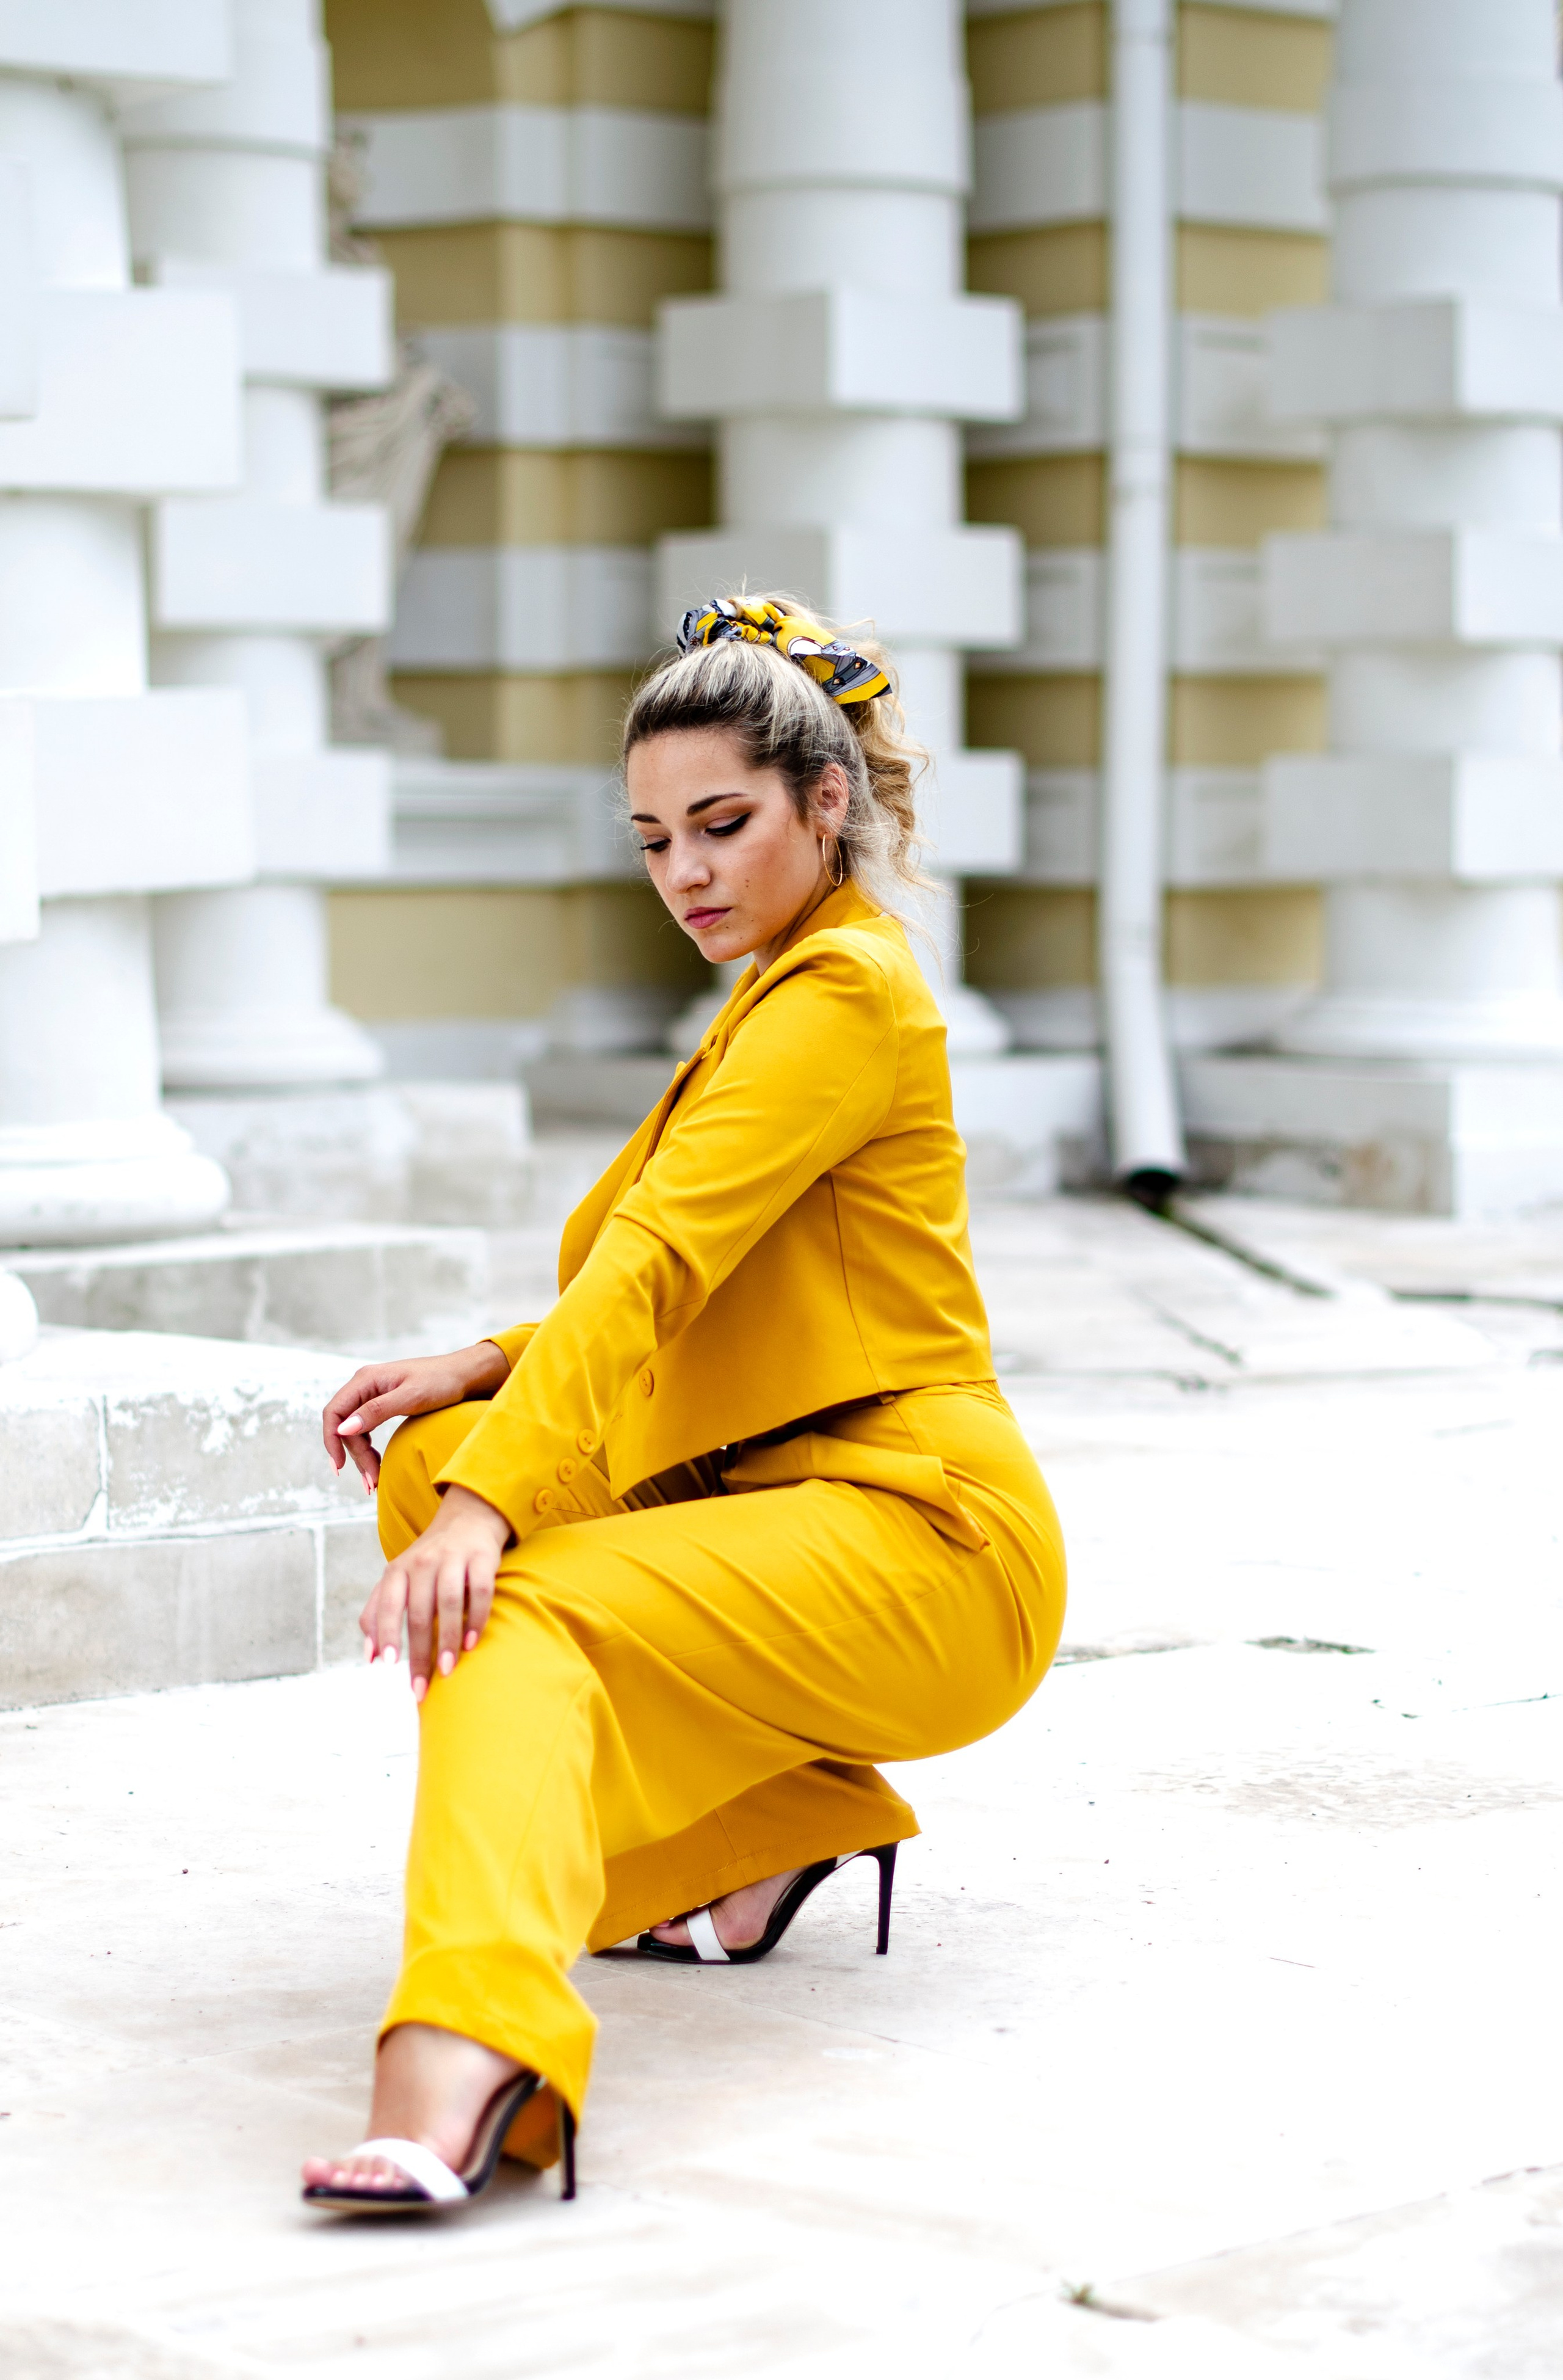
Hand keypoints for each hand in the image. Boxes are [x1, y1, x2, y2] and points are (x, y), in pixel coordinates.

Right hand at [322, 1342, 510, 1489]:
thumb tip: (344, 1429)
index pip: (334, 1412)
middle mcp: (365, 1385)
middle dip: (355, 1456)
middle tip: (371, 1482)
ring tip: (373, 1481)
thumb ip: (377, 1411)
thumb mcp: (411, 1397)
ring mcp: (373, 1395)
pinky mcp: (383, 1404)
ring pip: (354, 1431)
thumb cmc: (442, 1382)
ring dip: (361, 1456)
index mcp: (366, 1380)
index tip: (339, 1467)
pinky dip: (369, 1449)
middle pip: (345, 1426)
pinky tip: (377, 1464)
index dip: (331, 1441)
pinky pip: (366, 1430)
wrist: (465, 1376)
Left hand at [361, 1486, 511, 1696]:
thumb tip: (370, 1656)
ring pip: (448, 1602)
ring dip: (447, 1639)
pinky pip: (480, 1590)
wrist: (467, 1520)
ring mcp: (453, 1558)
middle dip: (419, 1653)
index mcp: (398, 1570)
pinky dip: (476, 1618)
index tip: (389, 1664)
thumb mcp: (396, 1579)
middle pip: (419, 1612)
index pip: (388, 1605)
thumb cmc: (427, 1562)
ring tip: (448, 1669)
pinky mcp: (482, 1558)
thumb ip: (377, 1613)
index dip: (386, 1633)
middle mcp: (423, 1562)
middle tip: (422, 1687)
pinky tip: (472, 1643)